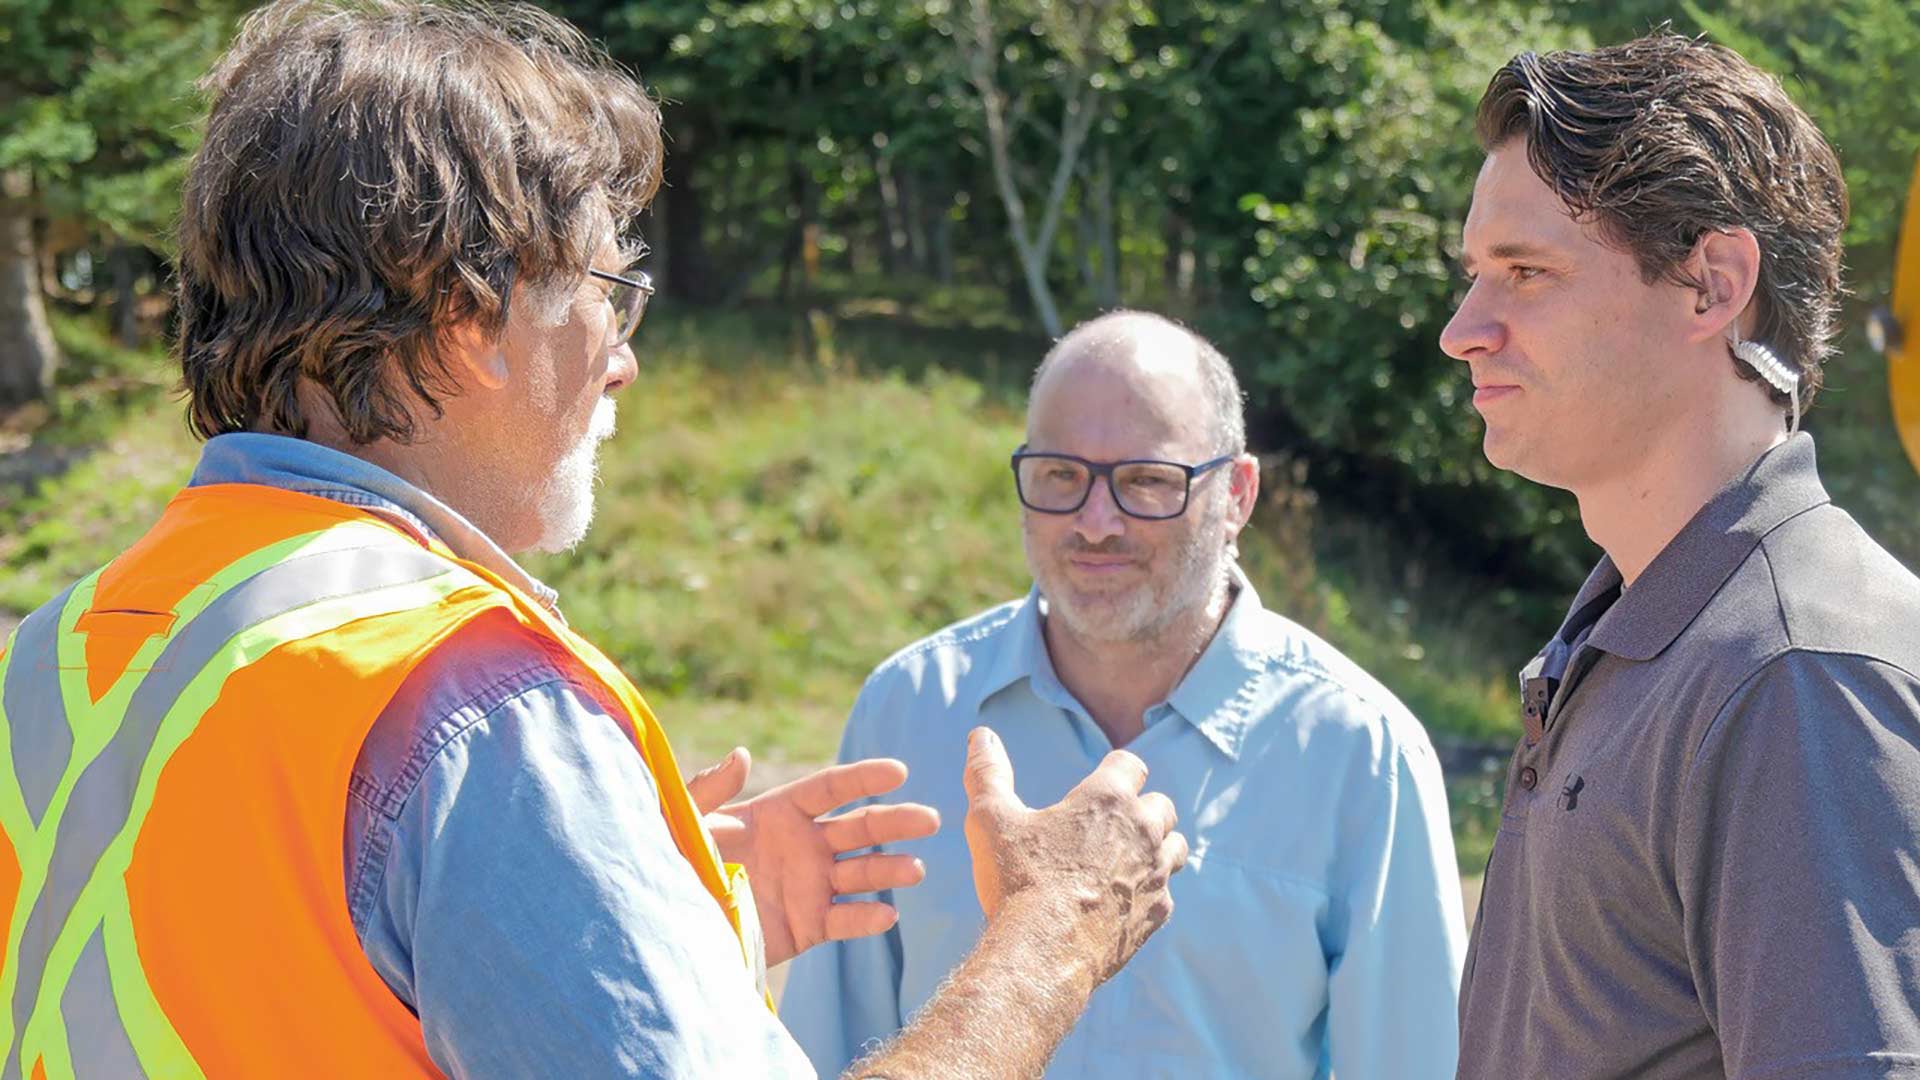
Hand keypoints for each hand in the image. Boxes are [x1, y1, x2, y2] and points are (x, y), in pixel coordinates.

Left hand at [685, 747, 941, 966]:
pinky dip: (867, 918)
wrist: (671, 926)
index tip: (898, 771)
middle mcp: (803, 845)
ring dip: (890, 870)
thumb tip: (740, 754)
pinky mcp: (809, 925)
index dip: (864, 778)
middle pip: (860, 828)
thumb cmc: (674, 865)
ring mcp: (810, 886)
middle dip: (895, 822)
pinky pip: (845, 920)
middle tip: (930, 819)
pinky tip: (887, 914)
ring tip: (914, 870)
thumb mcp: (686, 824)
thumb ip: (709, 790)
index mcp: (778, 812)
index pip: (830, 789)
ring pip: (862, 873)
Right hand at [960, 727, 1186, 981]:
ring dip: (1157, 848)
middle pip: (1162, 805)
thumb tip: (980, 734)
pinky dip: (1149, 893)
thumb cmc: (1017, 880)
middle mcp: (1143, 830)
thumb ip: (987, 772)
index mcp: (1107, 799)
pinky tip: (1122, 902)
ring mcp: (1156, 873)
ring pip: (1176, 847)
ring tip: (1125, 861)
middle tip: (1110, 827)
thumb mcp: (990, 819)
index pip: (1132, 764)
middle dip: (1142, 810)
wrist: (1043, 952)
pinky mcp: (1157, 913)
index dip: (1116, 771)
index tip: (1101, 784)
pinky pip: (1166, 894)